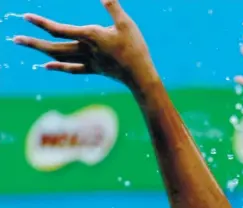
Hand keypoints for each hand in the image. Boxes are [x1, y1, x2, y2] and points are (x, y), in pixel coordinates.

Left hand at [14, 0, 154, 86]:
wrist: (140, 76)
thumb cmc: (135, 49)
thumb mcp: (125, 23)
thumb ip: (112, 7)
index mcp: (90, 37)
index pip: (60, 30)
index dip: (42, 23)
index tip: (25, 17)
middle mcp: (85, 50)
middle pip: (53, 47)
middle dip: (33, 42)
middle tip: (14, 39)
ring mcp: (88, 62)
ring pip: (60, 57)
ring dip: (40, 51)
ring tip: (26, 45)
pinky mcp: (93, 69)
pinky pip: (72, 68)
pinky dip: (58, 66)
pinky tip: (46, 66)